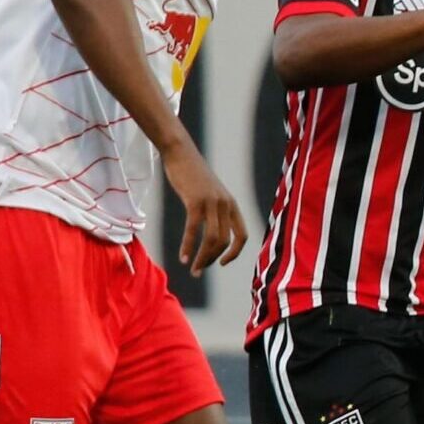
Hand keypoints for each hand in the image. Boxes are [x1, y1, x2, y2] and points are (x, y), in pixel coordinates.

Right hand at [165, 143, 246, 273]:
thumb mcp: (210, 193)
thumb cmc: (193, 175)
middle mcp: (225, 205)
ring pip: (211, 239)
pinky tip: (183, 257)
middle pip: (224, 241)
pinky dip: (188, 246)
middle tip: (199, 270)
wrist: (180, 153)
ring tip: (193, 269)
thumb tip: (212, 230)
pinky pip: (194, 230)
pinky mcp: (195, 201)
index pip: (242, 236)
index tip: (222, 263)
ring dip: (202, 258)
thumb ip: (214, 210)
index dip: (235, 253)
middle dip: (212, 259)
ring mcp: (211, 203)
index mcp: (232, 205)